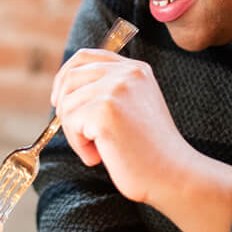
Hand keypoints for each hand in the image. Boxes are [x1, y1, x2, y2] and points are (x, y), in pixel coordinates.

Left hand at [50, 48, 194, 206]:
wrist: (172, 174)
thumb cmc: (149, 150)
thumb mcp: (134, 107)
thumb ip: (108, 90)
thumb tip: (63, 89)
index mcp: (135, 69)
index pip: (85, 57)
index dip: (65, 76)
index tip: (59, 100)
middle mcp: (126, 72)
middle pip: (70, 78)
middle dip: (65, 109)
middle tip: (80, 135)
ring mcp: (116, 89)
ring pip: (67, 104)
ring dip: (75, 133)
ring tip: (99, 150)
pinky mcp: (104, 110)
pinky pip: (70, 124)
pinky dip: (79, 145)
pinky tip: (99, 156)